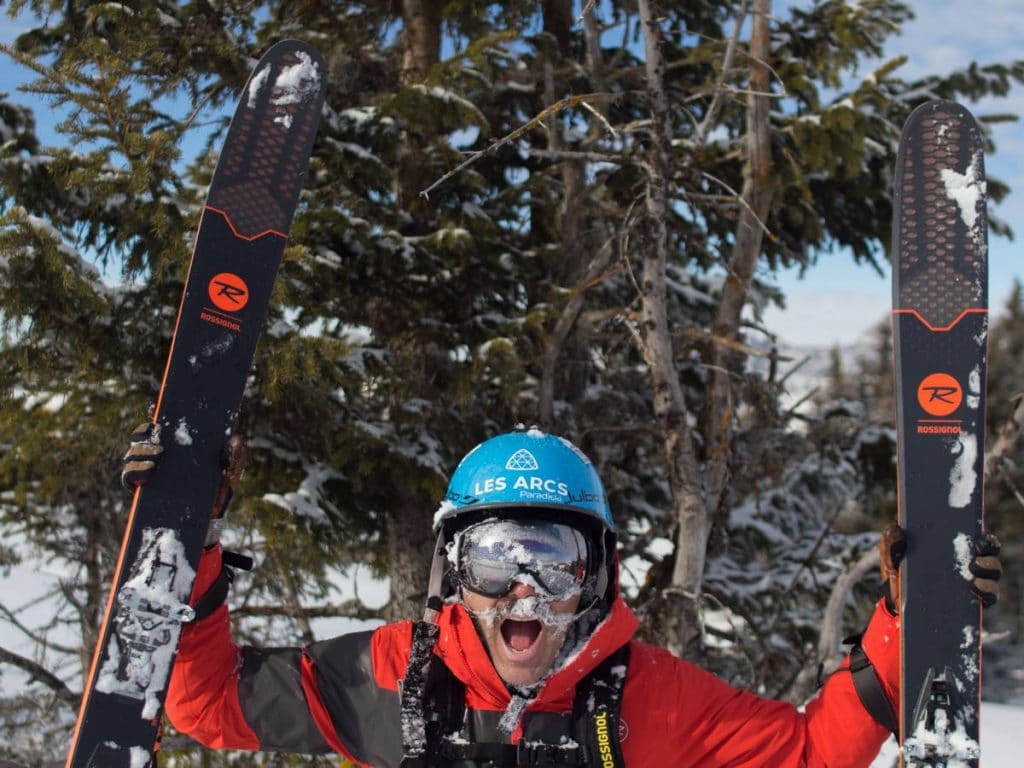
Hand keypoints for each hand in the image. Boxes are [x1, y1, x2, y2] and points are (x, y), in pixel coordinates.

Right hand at [121, 421, 245, 520]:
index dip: (155, 411)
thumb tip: (235, 439)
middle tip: (158, 436)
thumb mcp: (230, 470)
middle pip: (141, 436)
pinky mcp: (142, 489)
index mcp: (178, 446)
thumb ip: (234, 454)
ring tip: (158, 455)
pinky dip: (135, 471)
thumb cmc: (219, 488)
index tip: (155, 403)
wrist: (210, 517)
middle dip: (144, 432)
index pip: (162, 425)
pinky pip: (129, 477)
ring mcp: (148, 471)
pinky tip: (149, 471)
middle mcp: (159, 455)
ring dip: (141, 451)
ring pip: (132, 454)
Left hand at [880, 523, 1001, 611]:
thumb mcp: (892, 558)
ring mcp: (971, 584)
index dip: (985, 540)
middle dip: (989, 556)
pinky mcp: (971, 602)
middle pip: (991, 557)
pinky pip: (989, 598)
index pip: (977, 540)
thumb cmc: (899, 575)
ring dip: (989, 576)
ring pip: (993, 577)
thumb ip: (891, 544)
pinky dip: (987, 594)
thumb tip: (895, 529)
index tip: (978, 542)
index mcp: (952, 548)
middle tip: (975, 559)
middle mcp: (967, 565)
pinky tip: (974, 591)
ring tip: (974, 580)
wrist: (896, 606)